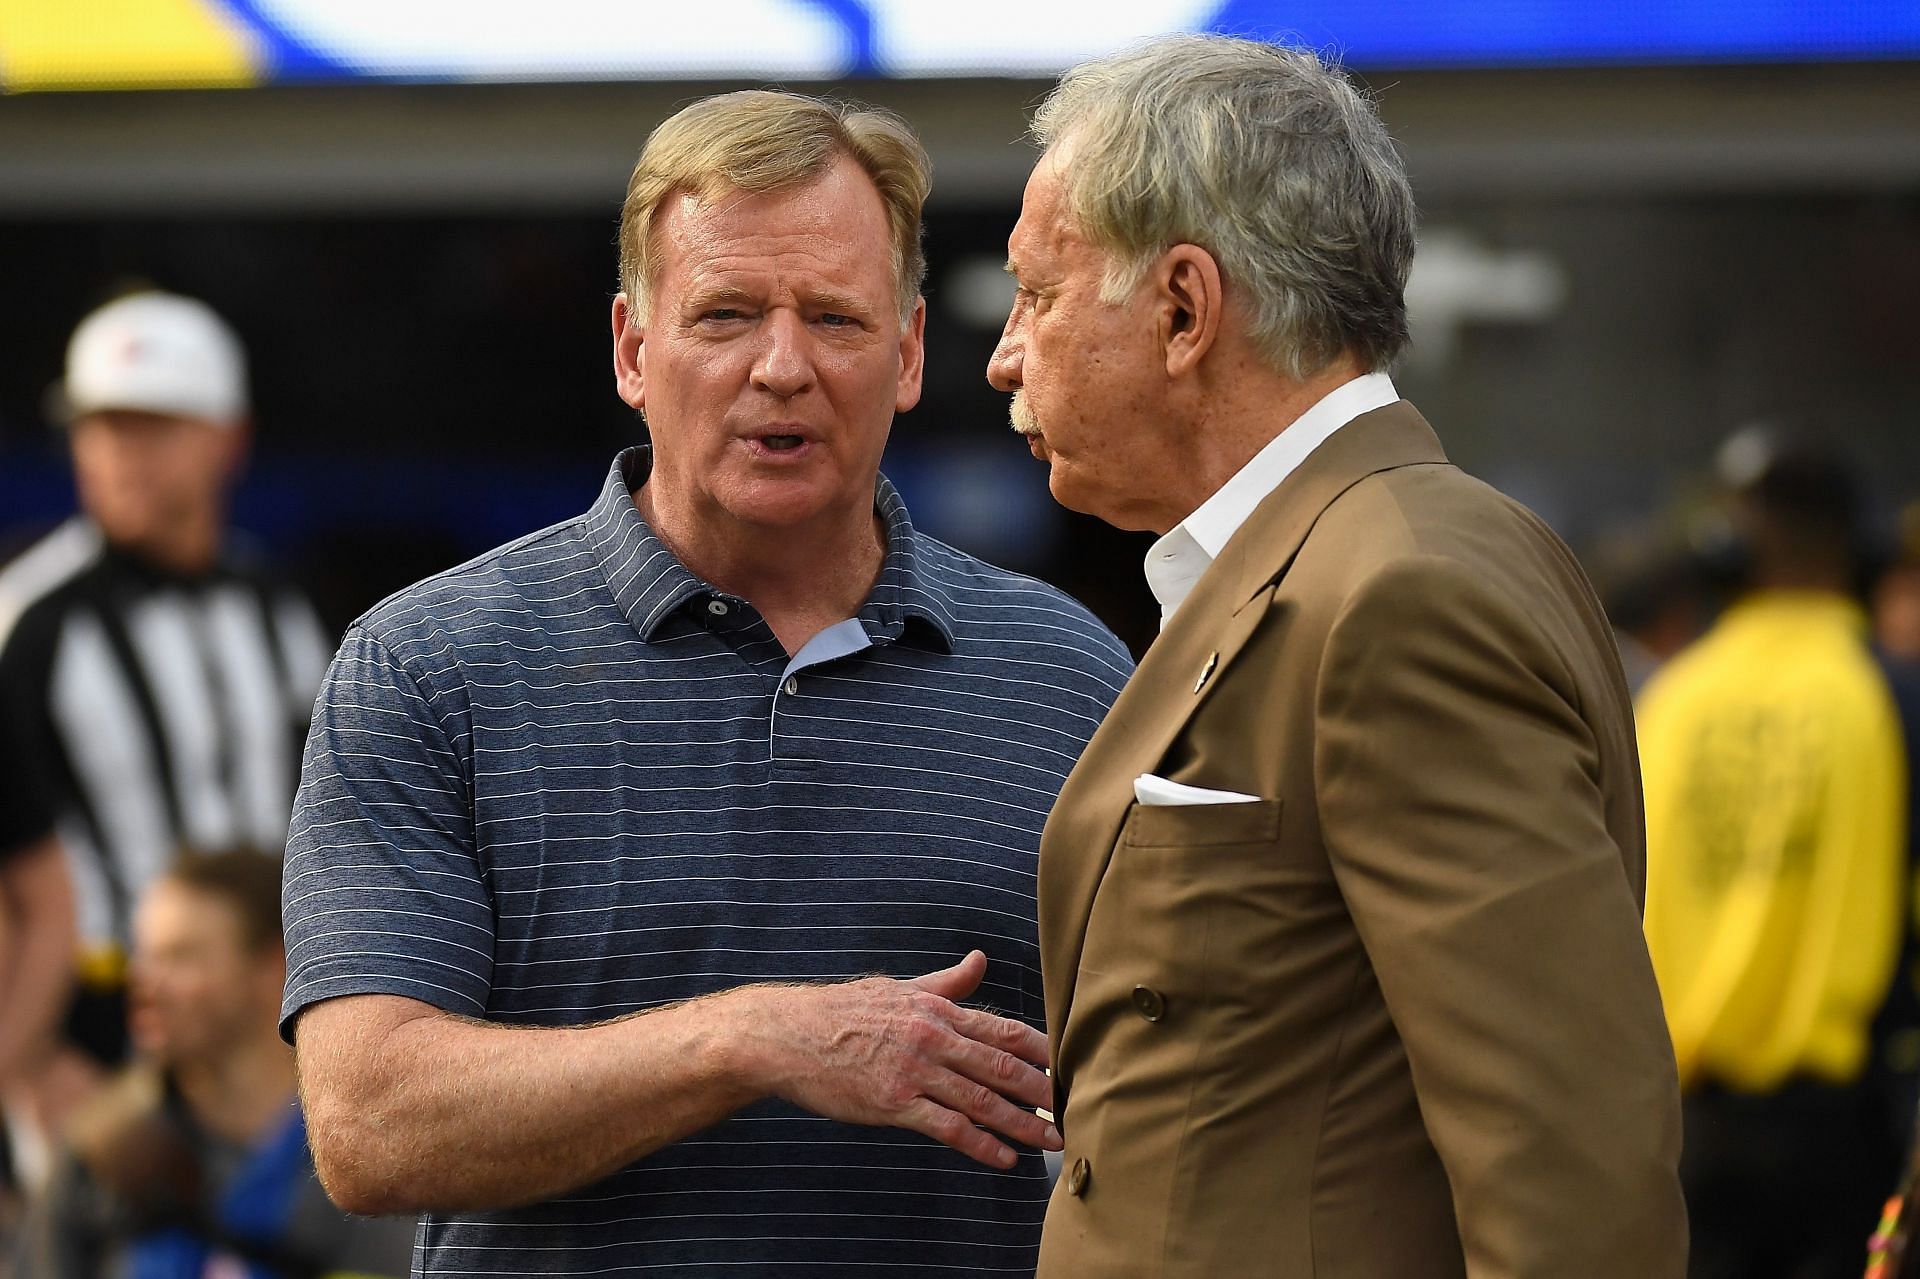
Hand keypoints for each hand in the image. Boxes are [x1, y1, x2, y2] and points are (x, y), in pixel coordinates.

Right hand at [738, 950, 1059, 1168]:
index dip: (1041, 1051)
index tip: (1069, 1065)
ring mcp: (914, 1072)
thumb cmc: (842, 1011)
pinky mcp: (894, 1104)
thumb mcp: (899, 987)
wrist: (788, 1035)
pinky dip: (980, 1145)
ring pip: (981, 1101)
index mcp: (937, 1009)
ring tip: (1049, 1141)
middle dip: (1042, 1091)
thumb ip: (946, 982)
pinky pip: (947, 1128)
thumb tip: (979, 960)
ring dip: (1021, 1124)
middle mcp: (933, 1038)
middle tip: (1072, 1110)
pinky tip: (1002, 1158)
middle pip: (1001, 1067)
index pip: (1003, 1030)